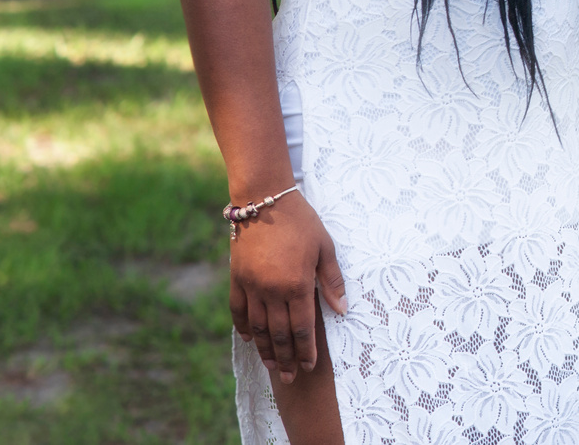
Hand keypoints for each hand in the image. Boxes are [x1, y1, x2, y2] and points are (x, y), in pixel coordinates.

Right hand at [228, 195, 347, 384]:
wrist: (263, 200)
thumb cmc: (301, 221)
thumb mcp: (325, 247)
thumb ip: (331, 280)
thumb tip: (341, 309)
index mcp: (297, 284)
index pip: (303, 328)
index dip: (307, 350)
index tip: (310, 366)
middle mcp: (271, 290)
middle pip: (280, 334)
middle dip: (287, 358)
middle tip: (291, 378)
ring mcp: (251, 286)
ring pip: (259, 327)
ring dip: (265, 349)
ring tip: (272, 366)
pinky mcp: (236, 279)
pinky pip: (238, 310)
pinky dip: (244, 327)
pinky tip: (249, 339)